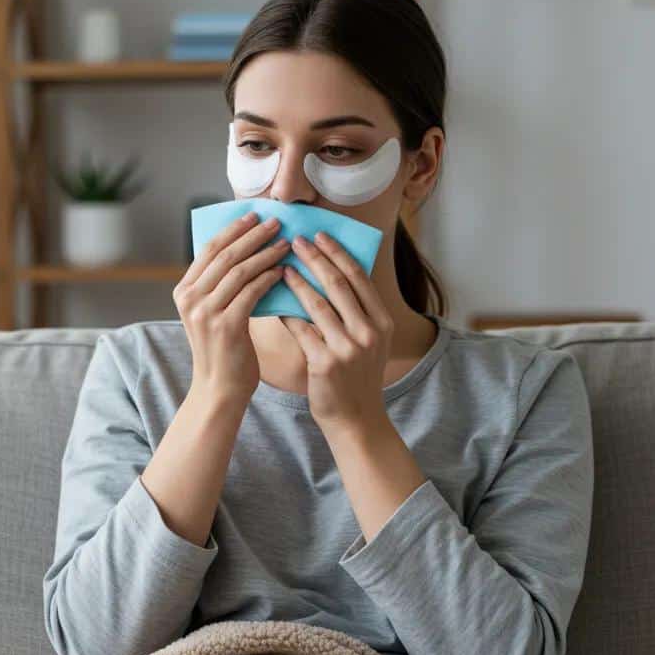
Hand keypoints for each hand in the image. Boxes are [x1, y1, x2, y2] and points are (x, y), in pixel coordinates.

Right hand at [173, 211, 289, 403]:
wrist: (219, 389)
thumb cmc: (223, 351)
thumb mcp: (211, 314)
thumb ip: (219, 287)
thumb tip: (244, 252)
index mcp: (184, 291)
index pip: (209, 249)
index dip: (233, 229)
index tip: (254, 216)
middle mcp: (190, 299)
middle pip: (225, 255)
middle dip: (252, 235)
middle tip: (276, 222)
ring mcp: (206, 312)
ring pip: (240, 270)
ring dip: (265, 253)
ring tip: (285, 243)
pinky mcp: (226, 326)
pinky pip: (251, 292)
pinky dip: (268, 278)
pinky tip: (283, 271)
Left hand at [278, 231, 393, 433]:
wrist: (355, 419)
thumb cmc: (357, 378)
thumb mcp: (369, 344)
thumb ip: (357, 314)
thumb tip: (331, 276)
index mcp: (382, 322)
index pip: (359, 277)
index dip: (338, 253)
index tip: (320, 235)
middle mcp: (368, 332)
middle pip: (338, 284)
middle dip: (315, 258)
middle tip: (296, 240)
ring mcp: (347, 348)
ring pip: (316, 304)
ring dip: (296, 280)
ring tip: (279, 264)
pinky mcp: (325, 363)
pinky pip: (300, 329)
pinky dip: (286, 311)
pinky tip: (273, 299)